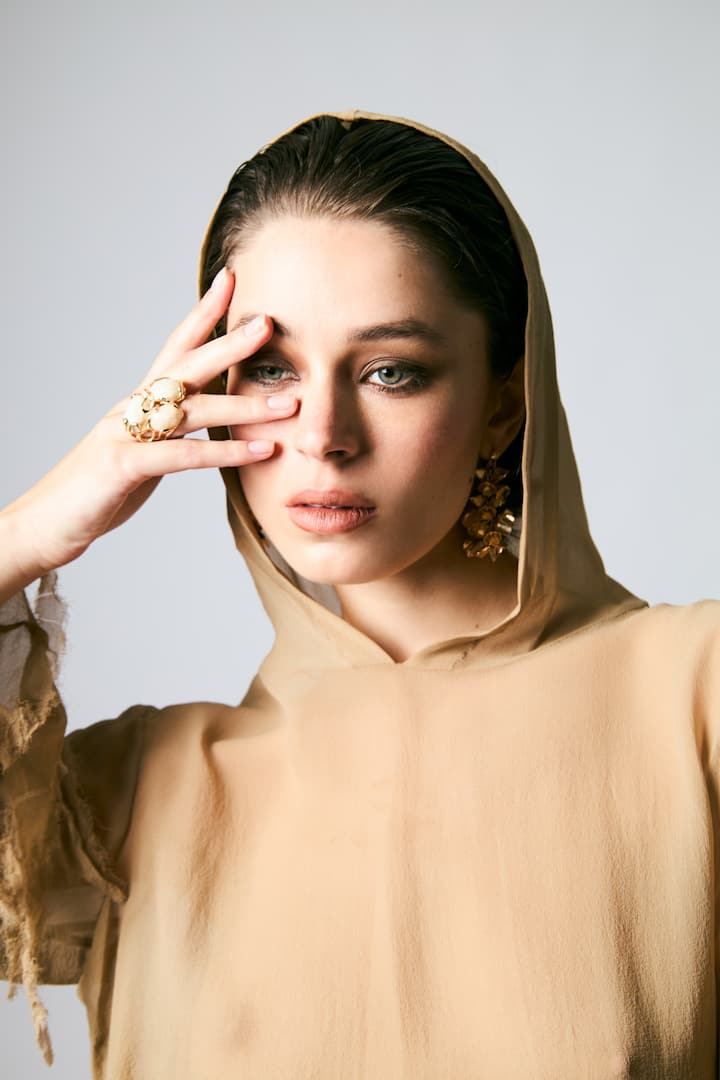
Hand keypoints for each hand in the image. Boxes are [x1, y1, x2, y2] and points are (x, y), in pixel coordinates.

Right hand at [0, 268, 294, 596]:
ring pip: (192, 409)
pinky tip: (260, 451)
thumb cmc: (99, 489)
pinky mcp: (123, 465)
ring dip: (244, 406)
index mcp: (140, 400)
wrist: (49, 522)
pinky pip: (183, 455)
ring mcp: (126, 433)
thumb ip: (172, 433)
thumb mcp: (142, 453)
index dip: (203, 313)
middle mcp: (133, 407)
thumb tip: (208, 423)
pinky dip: (225, 452)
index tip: (230, 280)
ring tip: (289, 405)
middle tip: (269, 323)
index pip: (176, 346)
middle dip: (228, 342)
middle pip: (187, 364)